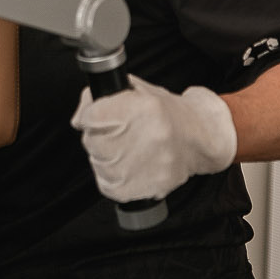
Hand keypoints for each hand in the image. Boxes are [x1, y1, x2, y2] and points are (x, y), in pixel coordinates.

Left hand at [70, 75, 236, 203]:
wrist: (200, 137)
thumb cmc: (167, 112)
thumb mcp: (136, 90)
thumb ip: (102, 96)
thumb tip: (79, 118)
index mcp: (144, 108)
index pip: (93, 116)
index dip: (90, 115)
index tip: (95, 116)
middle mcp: (148, 137)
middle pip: (92, 141)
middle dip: (96, 135)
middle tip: (113, 132)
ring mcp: (148, 165)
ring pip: (98, 164)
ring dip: (103, 156)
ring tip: (123, 148)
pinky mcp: (147, 188)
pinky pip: (108, 186)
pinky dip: (110, 176)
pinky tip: (124, 165)